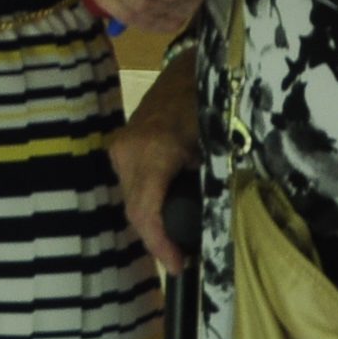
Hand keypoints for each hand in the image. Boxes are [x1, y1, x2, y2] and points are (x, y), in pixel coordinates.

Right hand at [103, 84, 200, 277]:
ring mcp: (119, 148)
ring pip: (131, 200)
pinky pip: (131, 188)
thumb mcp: (217, 145)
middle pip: (135, 210)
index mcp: (152, 150)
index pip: (145, 210)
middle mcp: (127, 151)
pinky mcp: (120, 149)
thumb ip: (213, 184)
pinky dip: (147, 206)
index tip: (180, 267)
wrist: (188, 72)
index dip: (161, 245)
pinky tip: (166, 217)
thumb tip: (216, 229)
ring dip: (151, 224)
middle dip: (157, 240)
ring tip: (176, 245)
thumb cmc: (209, 106)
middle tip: (183, 262)